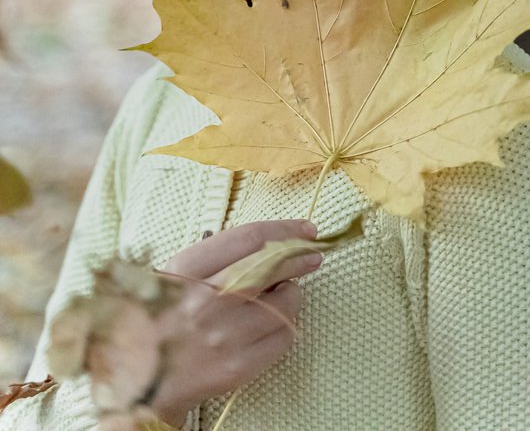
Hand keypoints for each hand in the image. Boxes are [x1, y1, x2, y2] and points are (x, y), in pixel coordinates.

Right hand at [150, 219, 321, 426]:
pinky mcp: (236, 367)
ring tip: (282, 295)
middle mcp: (204, 301)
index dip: (283, 230)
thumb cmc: (163, 317)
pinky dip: (286, 326)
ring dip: (292, 294)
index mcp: (185, 269)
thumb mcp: (176, 275)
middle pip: (270, 266)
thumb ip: (218, 257)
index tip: (304, 229)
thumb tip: (273, 243)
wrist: (139, 380)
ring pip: (284, 303)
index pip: (248, 239)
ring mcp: (222, 336)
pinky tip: (275, 323)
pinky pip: (284, 338)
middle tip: (311, 255)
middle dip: (298, 257)